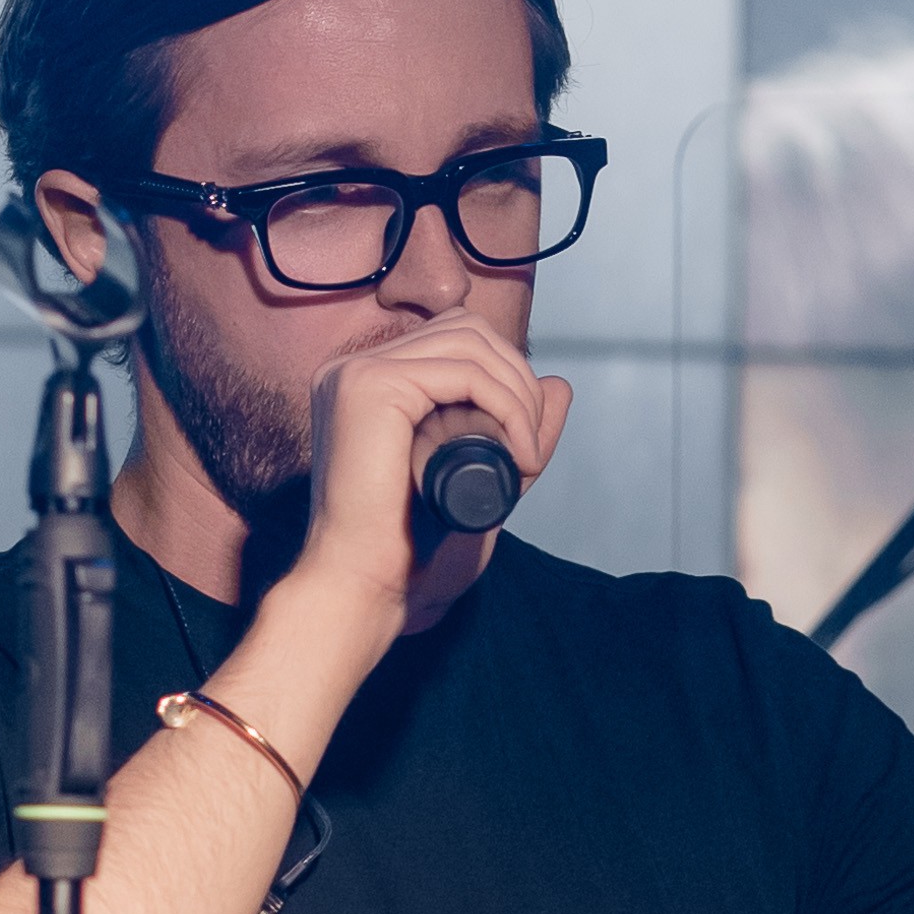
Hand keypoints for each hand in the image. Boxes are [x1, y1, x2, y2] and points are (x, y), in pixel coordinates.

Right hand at [297, 312, 571, 635]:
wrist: (365, 584)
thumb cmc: (410, 544)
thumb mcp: (480, 475)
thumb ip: (516, 430)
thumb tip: (559, 383)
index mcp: (365, 382)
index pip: (453, 339)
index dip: (504, 375)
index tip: (523, 438)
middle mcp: (353, 368)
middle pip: (465, 329)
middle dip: (517, 378)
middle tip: (531, 445)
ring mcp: (356, 372)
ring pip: (469, 343)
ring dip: (517, 393)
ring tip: (527, 452)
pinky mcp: (369, 386)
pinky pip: (464, 373)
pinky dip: (507, 407)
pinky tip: (518, 453)